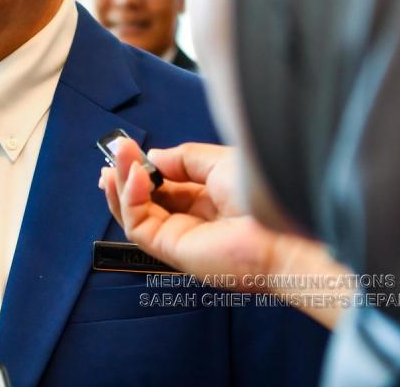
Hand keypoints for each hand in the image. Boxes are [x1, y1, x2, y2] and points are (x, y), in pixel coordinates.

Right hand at [99, 141, 349, 327]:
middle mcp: (193, 221)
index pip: (165, 186)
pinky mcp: (172, 251)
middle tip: (115, 150)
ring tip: (118, 158)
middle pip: (146, 200)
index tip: (129, 149)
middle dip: (125, 174)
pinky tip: (134, 176)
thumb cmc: (265, 197)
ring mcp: (181, 237)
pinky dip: (129, 200)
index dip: (144, 169)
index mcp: (208, 201)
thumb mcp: (218, 162)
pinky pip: (138, 225)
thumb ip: (182, 159)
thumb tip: (152, 158)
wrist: (284, 232)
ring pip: (135, 213)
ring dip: (121, 184)